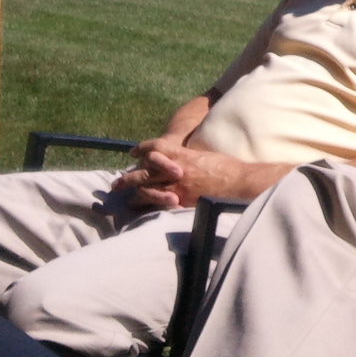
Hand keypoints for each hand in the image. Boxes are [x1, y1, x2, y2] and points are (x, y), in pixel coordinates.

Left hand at [116, 139, 251, 209]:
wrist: (238, 182)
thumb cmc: (226, 167)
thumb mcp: (204, 155)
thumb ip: (188, 158)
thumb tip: (177, 161)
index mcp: (182, 155)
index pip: (156, 148)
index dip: (142, 149)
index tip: (133, 152)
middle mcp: (176, 170)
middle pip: (145, 170)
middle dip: (129, 177)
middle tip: (116, 183)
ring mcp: (177, 186)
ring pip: (146, 189)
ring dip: (133, 192)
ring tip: (125, 199)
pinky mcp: (181, 201)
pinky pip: (156, 203)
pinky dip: (145, 205)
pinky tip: (138, 208)